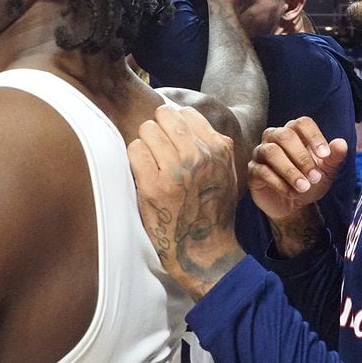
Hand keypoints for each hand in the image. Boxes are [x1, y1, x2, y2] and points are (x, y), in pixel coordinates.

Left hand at [129, 104, 244, 299]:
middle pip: (164, 116)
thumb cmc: (212, 208)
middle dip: (158, 130)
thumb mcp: (226, 171)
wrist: (205, 249)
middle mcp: (199, 155)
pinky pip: (135, 150)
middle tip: (158, 151)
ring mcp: (176, 170)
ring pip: (147, 130)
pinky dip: (135, 158)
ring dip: (145, 144)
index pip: (186, 113)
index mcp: (219, 148)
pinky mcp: (154, 186)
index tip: (171, 140)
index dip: (174, 124)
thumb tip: (181, 117)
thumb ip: (212, 145)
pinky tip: (143, 174)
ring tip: (151, 164)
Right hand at [248, 117, 348, 224]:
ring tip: (304, 187)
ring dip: (290, 170)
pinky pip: (262, 171)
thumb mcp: (326, 171)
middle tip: (315, 177)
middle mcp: (274, 138)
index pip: (301, 123)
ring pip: (271, 152)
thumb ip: (334, 157)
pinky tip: (291, 193)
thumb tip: (341, 143)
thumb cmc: (309, 181)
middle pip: (284, 135)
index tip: (325, 154)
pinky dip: (278, 183)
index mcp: (294, 133)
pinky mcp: (253, 171)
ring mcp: (260, 153)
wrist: (294, 206)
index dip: (314, 136)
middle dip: (301, 157)